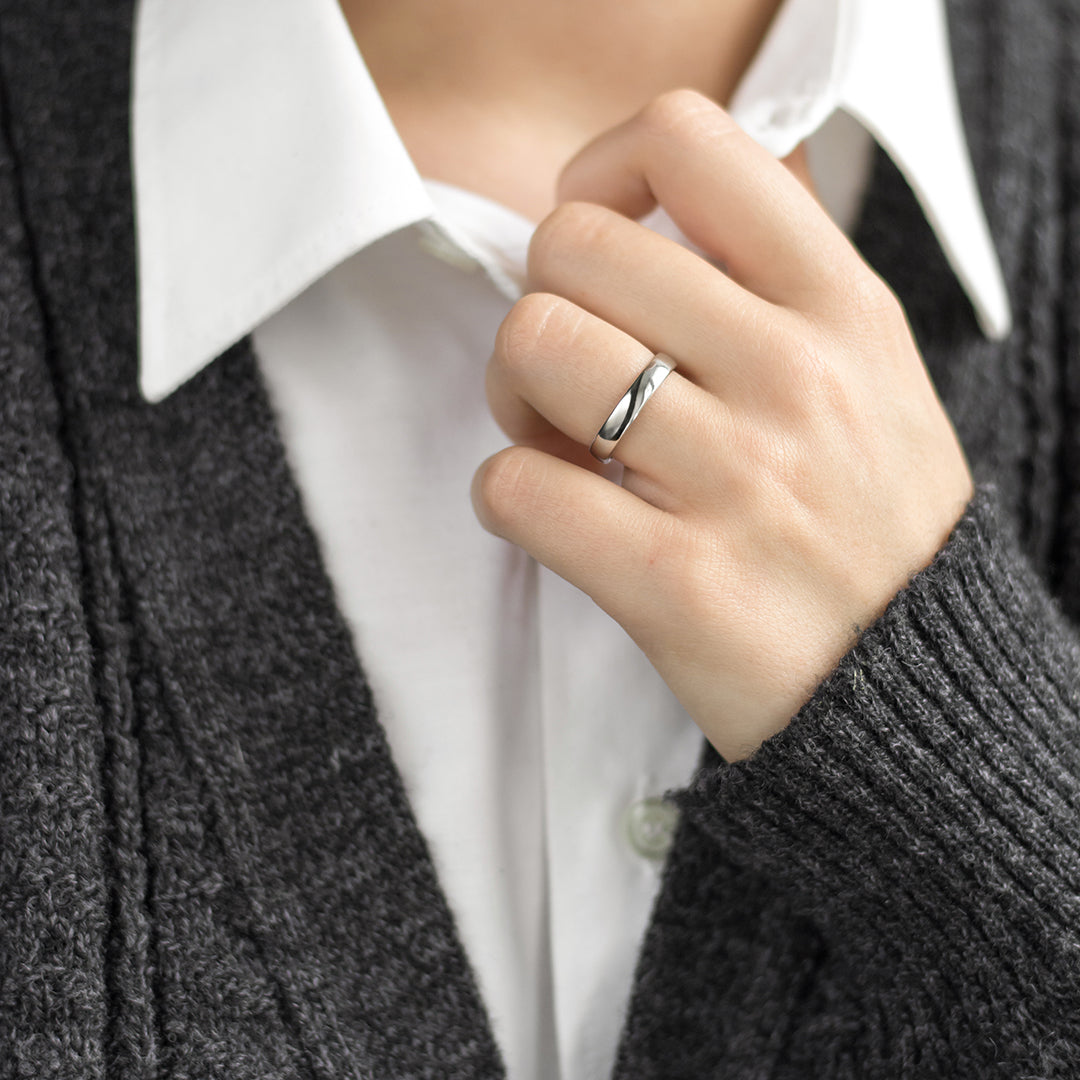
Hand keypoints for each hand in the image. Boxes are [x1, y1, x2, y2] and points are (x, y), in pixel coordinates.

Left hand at [470, 90, 973, 761]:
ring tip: (556, 442)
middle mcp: (794, 375)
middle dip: (539, 302)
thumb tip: (643, 218)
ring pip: (533, 349)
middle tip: (565, 371)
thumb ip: (776, 285)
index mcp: (841, 307)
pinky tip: (553, 515)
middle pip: (574, 248)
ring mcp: (737, 479)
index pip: (689, 143)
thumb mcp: (873, 372)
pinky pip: (515, 489)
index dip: (601, 172)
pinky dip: (505, 496)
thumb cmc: (872, 528)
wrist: (914, 689)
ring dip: (511, 395)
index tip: (595, 233)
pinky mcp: (675, 582)